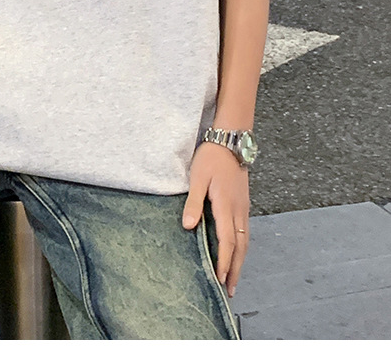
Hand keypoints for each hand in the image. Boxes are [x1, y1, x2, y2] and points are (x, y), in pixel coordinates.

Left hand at [182, 141, 249, 297]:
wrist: (230, 141)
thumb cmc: (211, 158)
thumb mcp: (197, 178)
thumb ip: (193, 203)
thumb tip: (188, 226)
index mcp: (226, 205)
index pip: (227, 241)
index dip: (224, 262)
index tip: (220, 279)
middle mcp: (239, 210)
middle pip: (240, 247)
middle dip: (235, 270)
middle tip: (230, 290)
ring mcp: (243, 208)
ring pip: (245, 241)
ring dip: (240, 261)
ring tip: (233, 278)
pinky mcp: (243, 204)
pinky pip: (245, 232)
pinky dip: (242, 248)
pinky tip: (236, 253)